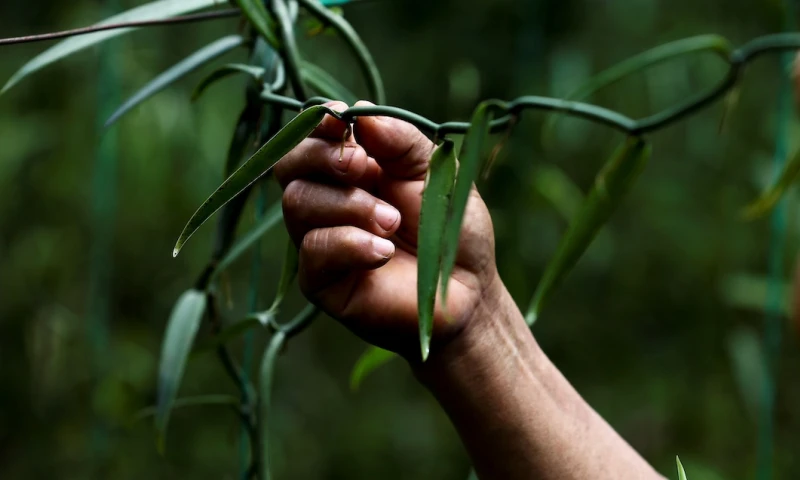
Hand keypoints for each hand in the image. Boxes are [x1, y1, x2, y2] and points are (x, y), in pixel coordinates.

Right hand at [275, 101, 501, 358]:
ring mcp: (321, 240)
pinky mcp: (320, 281)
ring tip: (392, 223)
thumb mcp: (435, 171)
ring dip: (349, 206)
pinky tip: (383, 252)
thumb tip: (357, 111)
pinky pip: (313, 249)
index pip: (312, 137)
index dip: (319, 124)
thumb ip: (400, 140)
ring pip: (298, 203)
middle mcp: (328, 201)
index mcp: (352, 169)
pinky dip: (349, 243)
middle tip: (362, 166)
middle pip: (289, 165)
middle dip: (322, 157)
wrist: (468, 291)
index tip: (340, 119)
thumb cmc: (452, 229)